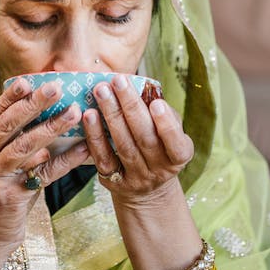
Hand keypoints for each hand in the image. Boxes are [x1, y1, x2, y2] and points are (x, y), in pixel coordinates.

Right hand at [0, 77, 89, 256]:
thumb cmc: (3, 196)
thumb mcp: (5, 166)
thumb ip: (20, 143)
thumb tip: (52, 116)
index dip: (11, 96)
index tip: (28, 80)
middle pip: (10, 125)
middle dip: (34, 104)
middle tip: (57, 87)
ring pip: (25, 147)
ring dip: (52, 128)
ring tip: (75, 113)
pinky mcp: (10, 196)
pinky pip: (42, 174)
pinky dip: (64, 161)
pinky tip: (82, 150)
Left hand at [83, 74, 192, 200]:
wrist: (147, 189)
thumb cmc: (160, 147)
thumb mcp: (170, 132)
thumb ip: (163, 114)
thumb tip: (145, 89)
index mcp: (179, 156)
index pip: (175, 143)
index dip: (167, 124)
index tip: (157, 103)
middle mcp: (159, 170)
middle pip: (145, 139)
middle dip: (130, 107)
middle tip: (118, 81)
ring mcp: (136, 178)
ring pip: (123, 146)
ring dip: (111, 116)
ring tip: (102, 91)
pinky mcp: (114, 182)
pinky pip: (103, 158)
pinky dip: (96, 136)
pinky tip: (89, 115)